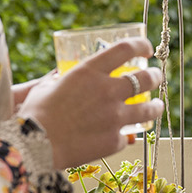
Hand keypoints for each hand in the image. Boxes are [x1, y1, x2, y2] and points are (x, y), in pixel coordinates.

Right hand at [19, 37, 163, 168]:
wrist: (34, 147)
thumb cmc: (34, 114)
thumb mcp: (46, 87)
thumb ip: (59, 80)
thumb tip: (60, 77)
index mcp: (90, 71)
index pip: (126, 49)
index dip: (141, 46)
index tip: (146, 50)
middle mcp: (108, 91)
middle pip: (145, 78)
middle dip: (155, 76)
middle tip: (155, 77)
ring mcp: (114, 117)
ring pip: (149, 109)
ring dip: (156, 106)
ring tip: (157, 106)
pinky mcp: (114, 140)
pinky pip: (127, 136)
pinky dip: (125, 135)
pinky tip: (126, 136)